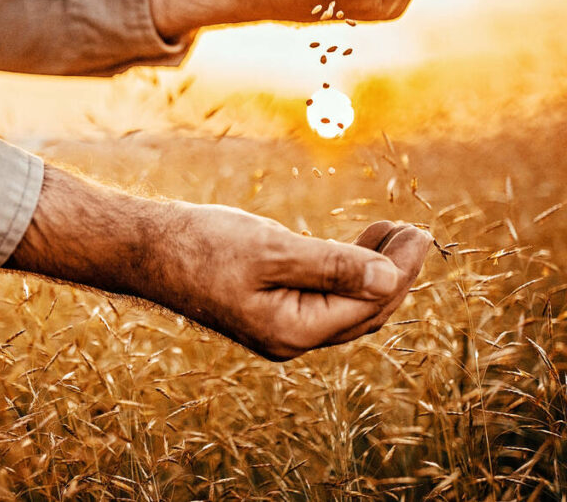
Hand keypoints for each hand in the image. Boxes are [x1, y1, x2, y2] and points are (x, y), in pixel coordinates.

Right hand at [153, 203, 431, 359]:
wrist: (145, 247)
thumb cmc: (201, 245)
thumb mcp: (272, 250)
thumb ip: (333, 264)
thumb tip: (389, 278)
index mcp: (292, 330)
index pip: (367, 305)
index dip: (400, 270)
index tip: (421, 232)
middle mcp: (290, 337)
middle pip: (363, 311)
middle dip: (394, 273)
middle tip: (415, 231)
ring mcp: (279, 324)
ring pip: (346, 304)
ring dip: (373, 269)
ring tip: (391, 231)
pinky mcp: (270, 306)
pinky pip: (325, 295)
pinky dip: (346, 269)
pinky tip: (355, 243)